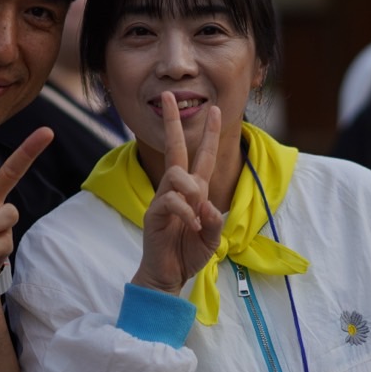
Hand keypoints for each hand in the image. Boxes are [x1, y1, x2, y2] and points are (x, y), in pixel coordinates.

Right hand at [132, 91, 224, 294]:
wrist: (169, 275)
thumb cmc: (189, 254)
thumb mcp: (212, 238)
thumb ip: (214, 221)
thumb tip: (206, 204)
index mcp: (195, 191)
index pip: (203, 157)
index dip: (210, 134)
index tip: (216, 110)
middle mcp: (177, 190)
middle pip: (175, 148)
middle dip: (173, 122)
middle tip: (169, 96)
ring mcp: (163, 199)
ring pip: (175, 174)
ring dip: (190, 189)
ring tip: (197, 211)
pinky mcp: (154, 214)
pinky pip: (170, 200)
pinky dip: (185, 212)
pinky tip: (191, 226)